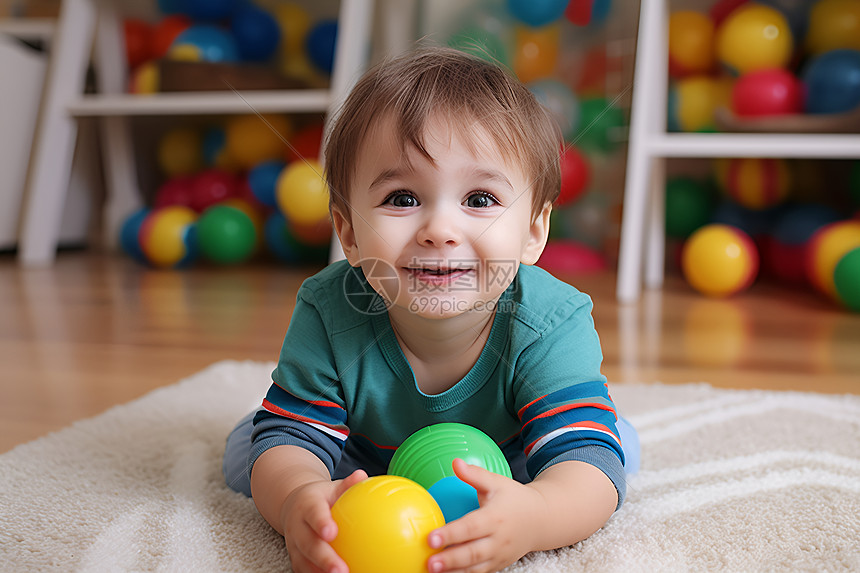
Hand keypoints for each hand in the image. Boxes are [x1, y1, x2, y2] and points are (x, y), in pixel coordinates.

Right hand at [280, 469, 366, 572]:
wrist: (293, 506)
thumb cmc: (321, 498)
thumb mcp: (332, 487)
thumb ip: (347, 484)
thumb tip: (362, 475)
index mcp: (307, 506)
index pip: (314, 514)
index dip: (321, 523)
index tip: (332, 533)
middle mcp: (297, 527)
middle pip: (308, 545)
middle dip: (323, 559)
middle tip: (340, 570)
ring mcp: (294, 545)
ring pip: (304, 562)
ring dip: (320, 572)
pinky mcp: (296, 559)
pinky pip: (305, 571)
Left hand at [425, 459, 544, 572]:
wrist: (541, 519)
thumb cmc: (515, 498)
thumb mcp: (497, 482)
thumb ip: (475, 474)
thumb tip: (455, 462)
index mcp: (495, 517)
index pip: (470, 527)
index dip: (450, 534)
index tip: (430, 538)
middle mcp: (498, 540)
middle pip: (472, 552)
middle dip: (449, 559)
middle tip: (429, 562)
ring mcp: (499, 555)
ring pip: (475, 567)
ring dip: (453, 571)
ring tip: (432, 571)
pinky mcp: (498, 565)